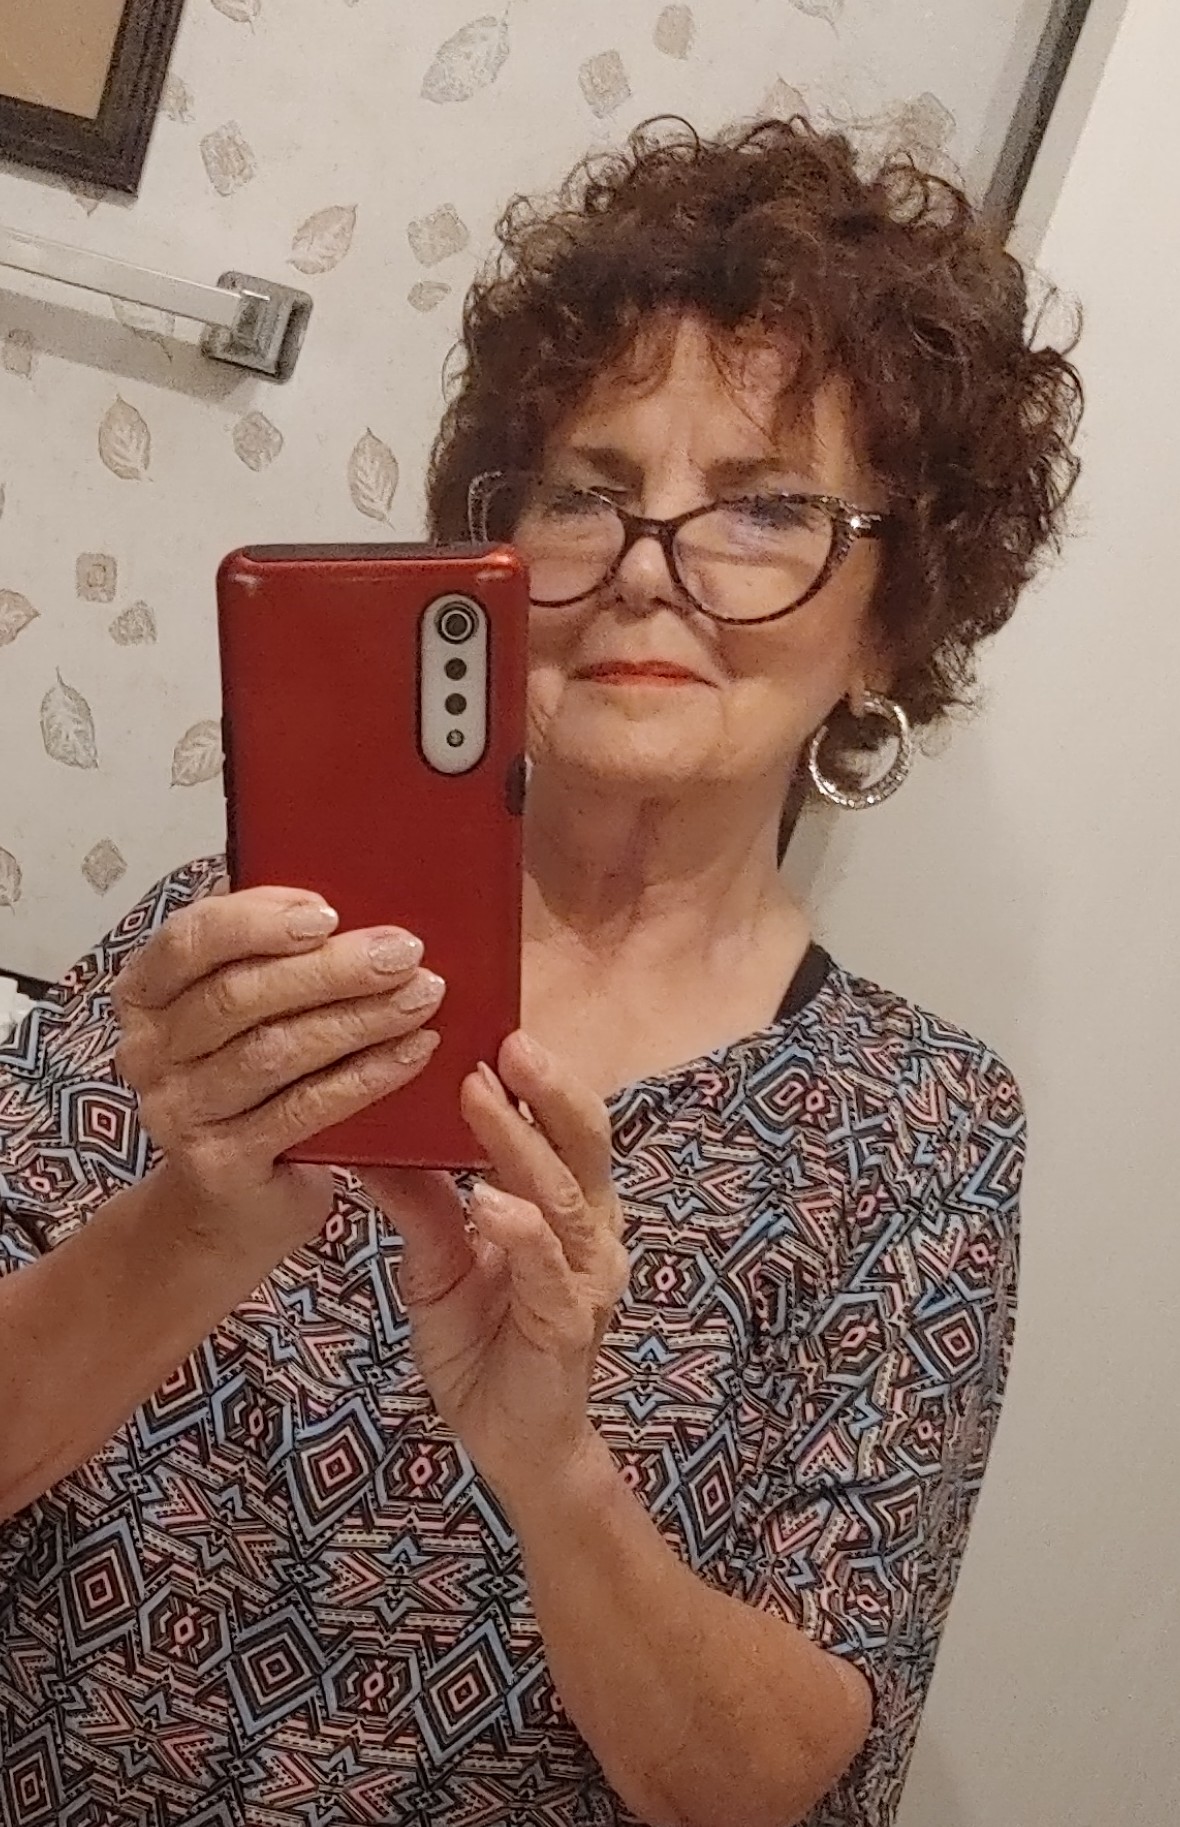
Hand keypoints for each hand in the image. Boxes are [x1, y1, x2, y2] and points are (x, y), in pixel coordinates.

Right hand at [113, 884, 445, 1253]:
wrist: (231, 1203)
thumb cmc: (250, 1087)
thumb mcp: (248, 1014)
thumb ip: (272, 958)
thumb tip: (351, 907)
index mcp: (146, 994)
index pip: (190, 940)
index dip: (258, 920)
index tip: (329, 912)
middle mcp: (147, 1052)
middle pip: (240, 995)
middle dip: (332, 969)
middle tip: (404, 951)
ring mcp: (178, 1112)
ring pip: (275, 1051)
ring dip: (360, 1017)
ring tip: (422, 995)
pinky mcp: (221, 1164)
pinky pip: (304, 1108)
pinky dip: (366, 1075)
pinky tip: (413, 1051)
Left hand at [364, 1033, 629, 1512]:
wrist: (510, 1442)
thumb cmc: (485, 1342)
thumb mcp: (437, 1261)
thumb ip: (419, 1200)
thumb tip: (370, 1135)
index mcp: (571, 1204)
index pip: (564, 1123)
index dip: (539, 1075)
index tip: (495, 1023)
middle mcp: (593, 1231)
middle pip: (585, 1141)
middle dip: (547, 1088)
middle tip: (505, 1040)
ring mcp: (587, 1277)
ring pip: (565, 1194)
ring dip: (520, 1141)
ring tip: (479, 1094)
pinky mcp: (569, 1324)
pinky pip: (548, 1266)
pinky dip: (521, 1229)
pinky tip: (490, 1201)